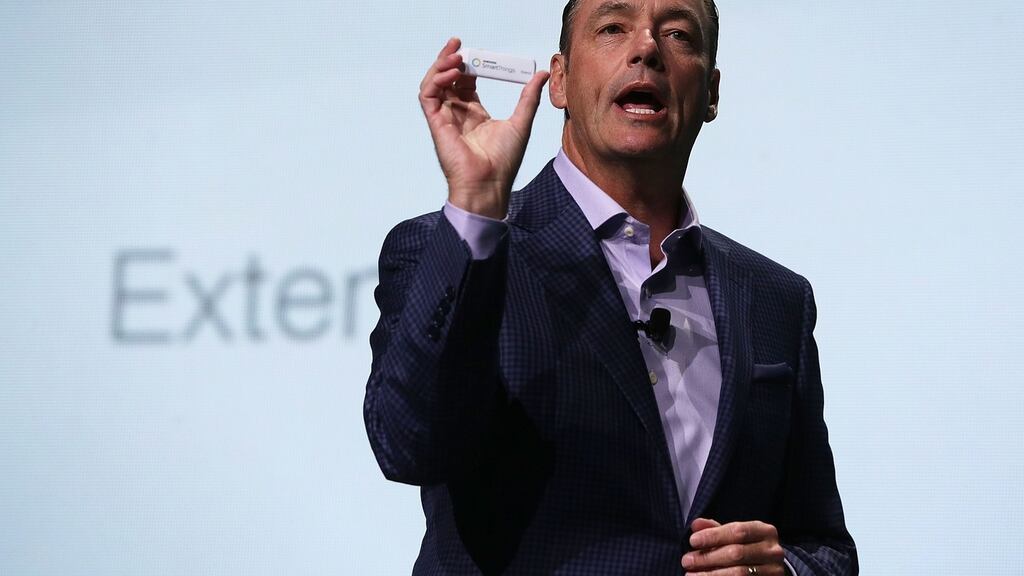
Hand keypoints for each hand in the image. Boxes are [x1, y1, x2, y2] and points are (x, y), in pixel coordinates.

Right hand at [419, 37, 549, 218]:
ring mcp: (445, 119)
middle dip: (451, 60)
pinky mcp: (436, 124)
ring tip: (454, 55)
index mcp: (475, 115)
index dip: (468, 66)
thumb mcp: (522, 122)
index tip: (476, 53)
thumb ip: (529, 97)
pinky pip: (428, 96)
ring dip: (440, 66)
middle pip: (448, 80)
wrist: (490, 184)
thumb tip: (542, 74)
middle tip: (459, 45)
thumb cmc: (504, 162)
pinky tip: (451, 73)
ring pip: (434, 84)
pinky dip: (435, 80)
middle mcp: (457, 115)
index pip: (466, 83)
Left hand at [682, 518, 786, 574]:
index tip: (693, 541)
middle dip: (708, 557)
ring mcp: (774, 571)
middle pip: (736, 553)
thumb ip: (715, 530)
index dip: (713, 536)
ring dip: (710, 574)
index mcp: (765, 531)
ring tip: (691, 575)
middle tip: (687, 560)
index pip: (737, 531)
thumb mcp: (734, 535)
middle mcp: (773, 551)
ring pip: (739, 573)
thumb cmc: (747, 548)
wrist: (769, 568)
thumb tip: (695, 525)